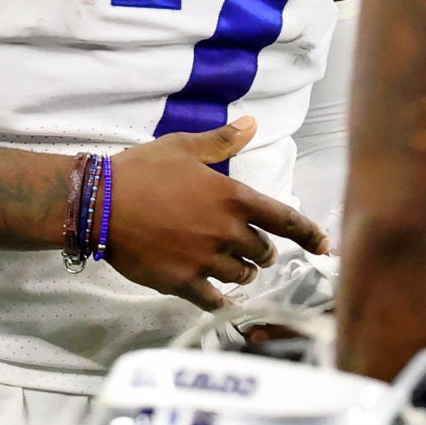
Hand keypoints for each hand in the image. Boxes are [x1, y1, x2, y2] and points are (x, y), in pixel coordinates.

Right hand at [101, 117, 330, 311]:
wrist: (99, 204)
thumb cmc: (142, 170)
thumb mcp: (184, 148)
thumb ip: (222, 141)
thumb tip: (252, 123)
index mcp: (232, 197)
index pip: (285, 219)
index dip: (310, 234)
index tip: (325, 246)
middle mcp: (226, 231)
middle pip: (263, 251)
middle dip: (263, 252)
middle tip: (257, 251)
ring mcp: (205, 260)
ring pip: (242, 275)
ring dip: (244, 272)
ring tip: (236, 268)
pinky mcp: (182, 282)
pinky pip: (214, 299)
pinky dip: (223, 301)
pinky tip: (224, 300)